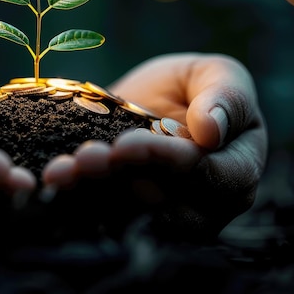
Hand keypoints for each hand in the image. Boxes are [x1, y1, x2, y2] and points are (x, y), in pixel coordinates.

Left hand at [41, 53, 267, 239]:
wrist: (151, 105)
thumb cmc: (193, 88)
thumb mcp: (216, 75)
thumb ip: (226, 97)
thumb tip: (212, 131)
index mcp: (238, 169)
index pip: (210, 176)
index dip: (167, 162)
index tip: (127, 144)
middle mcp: (207, 206)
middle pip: (167, 207)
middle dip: (121, 181)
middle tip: (86, 157)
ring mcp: (167, 218)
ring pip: (132, 217)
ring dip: (94, 195)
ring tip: (63, 171)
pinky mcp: (130, 217)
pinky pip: (106, 216)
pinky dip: (77, 200)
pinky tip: (55, 180)